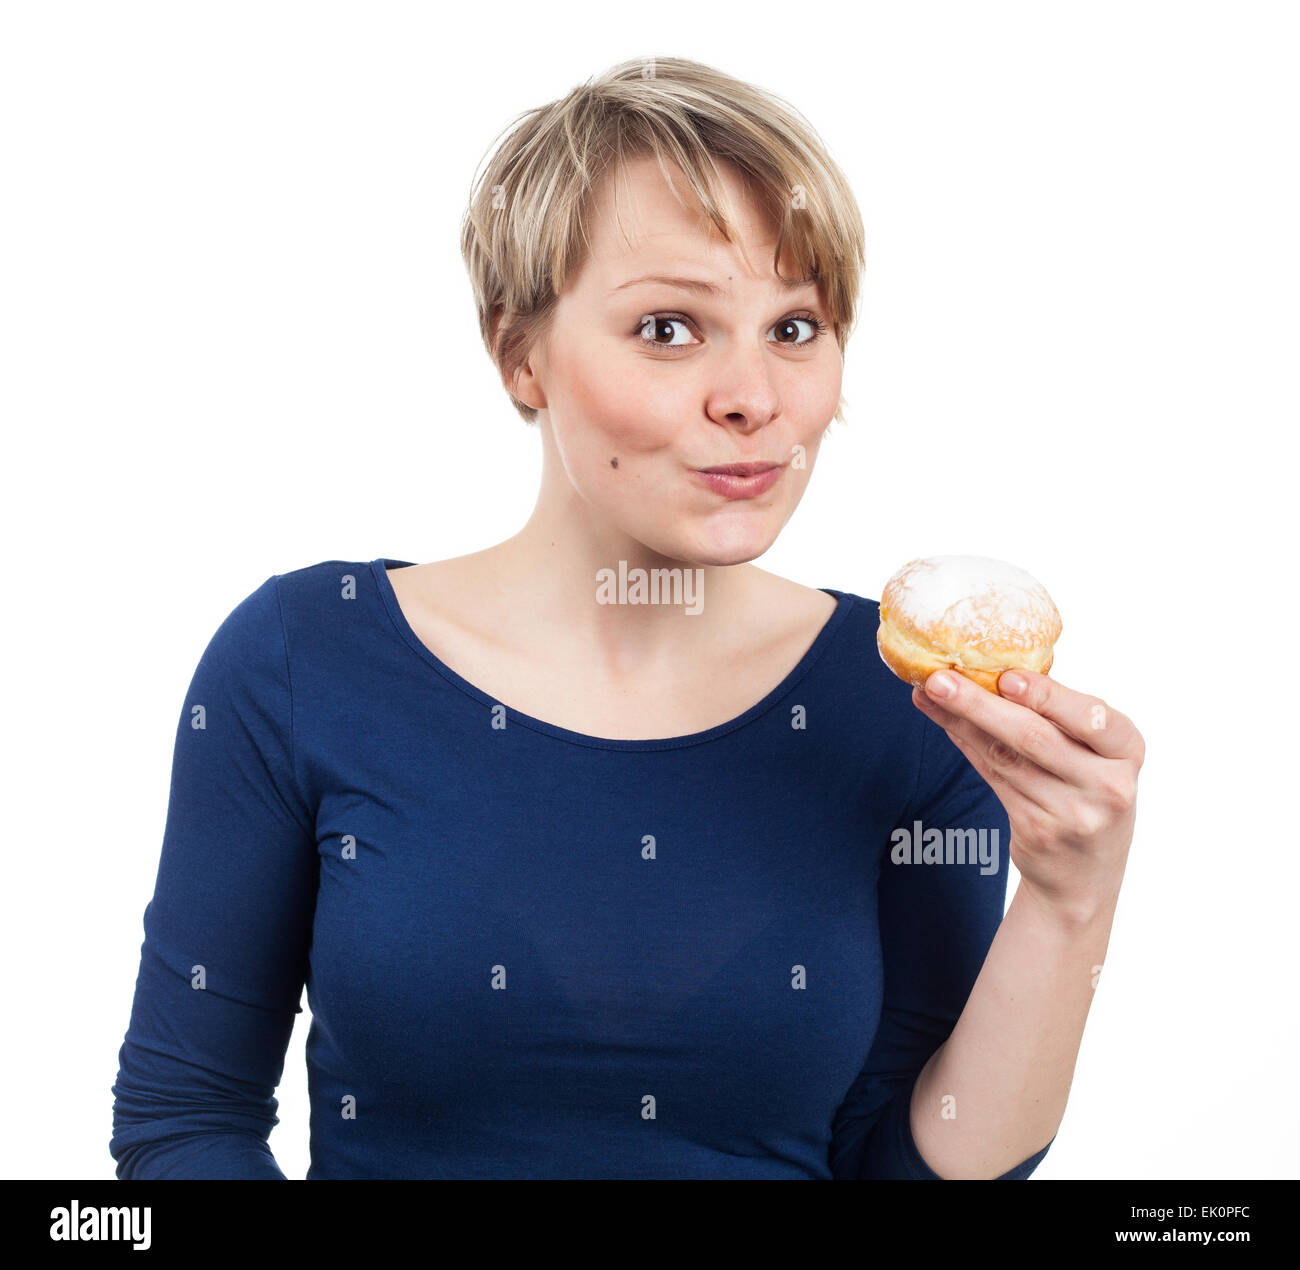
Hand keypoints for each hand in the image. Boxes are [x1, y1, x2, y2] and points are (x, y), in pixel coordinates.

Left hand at [911, 668, 1144, 928]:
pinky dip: (966, 744)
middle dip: (981, 704)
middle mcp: (1106, 785)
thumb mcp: (1097, 755)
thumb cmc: (1089, 790)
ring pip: (1004, 757)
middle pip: (1034, 737)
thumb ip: (1059, 717)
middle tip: (941, 680)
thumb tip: (993, 666)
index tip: (1007, 676)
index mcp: (1127, 751)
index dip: (1048, 697)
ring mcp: (1072, 814)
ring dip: (960, 721)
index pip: (1092, 719)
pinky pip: (992, 777)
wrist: (1087, 874)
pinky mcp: (1037, 830)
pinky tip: (944, 721)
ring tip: (928, 693)